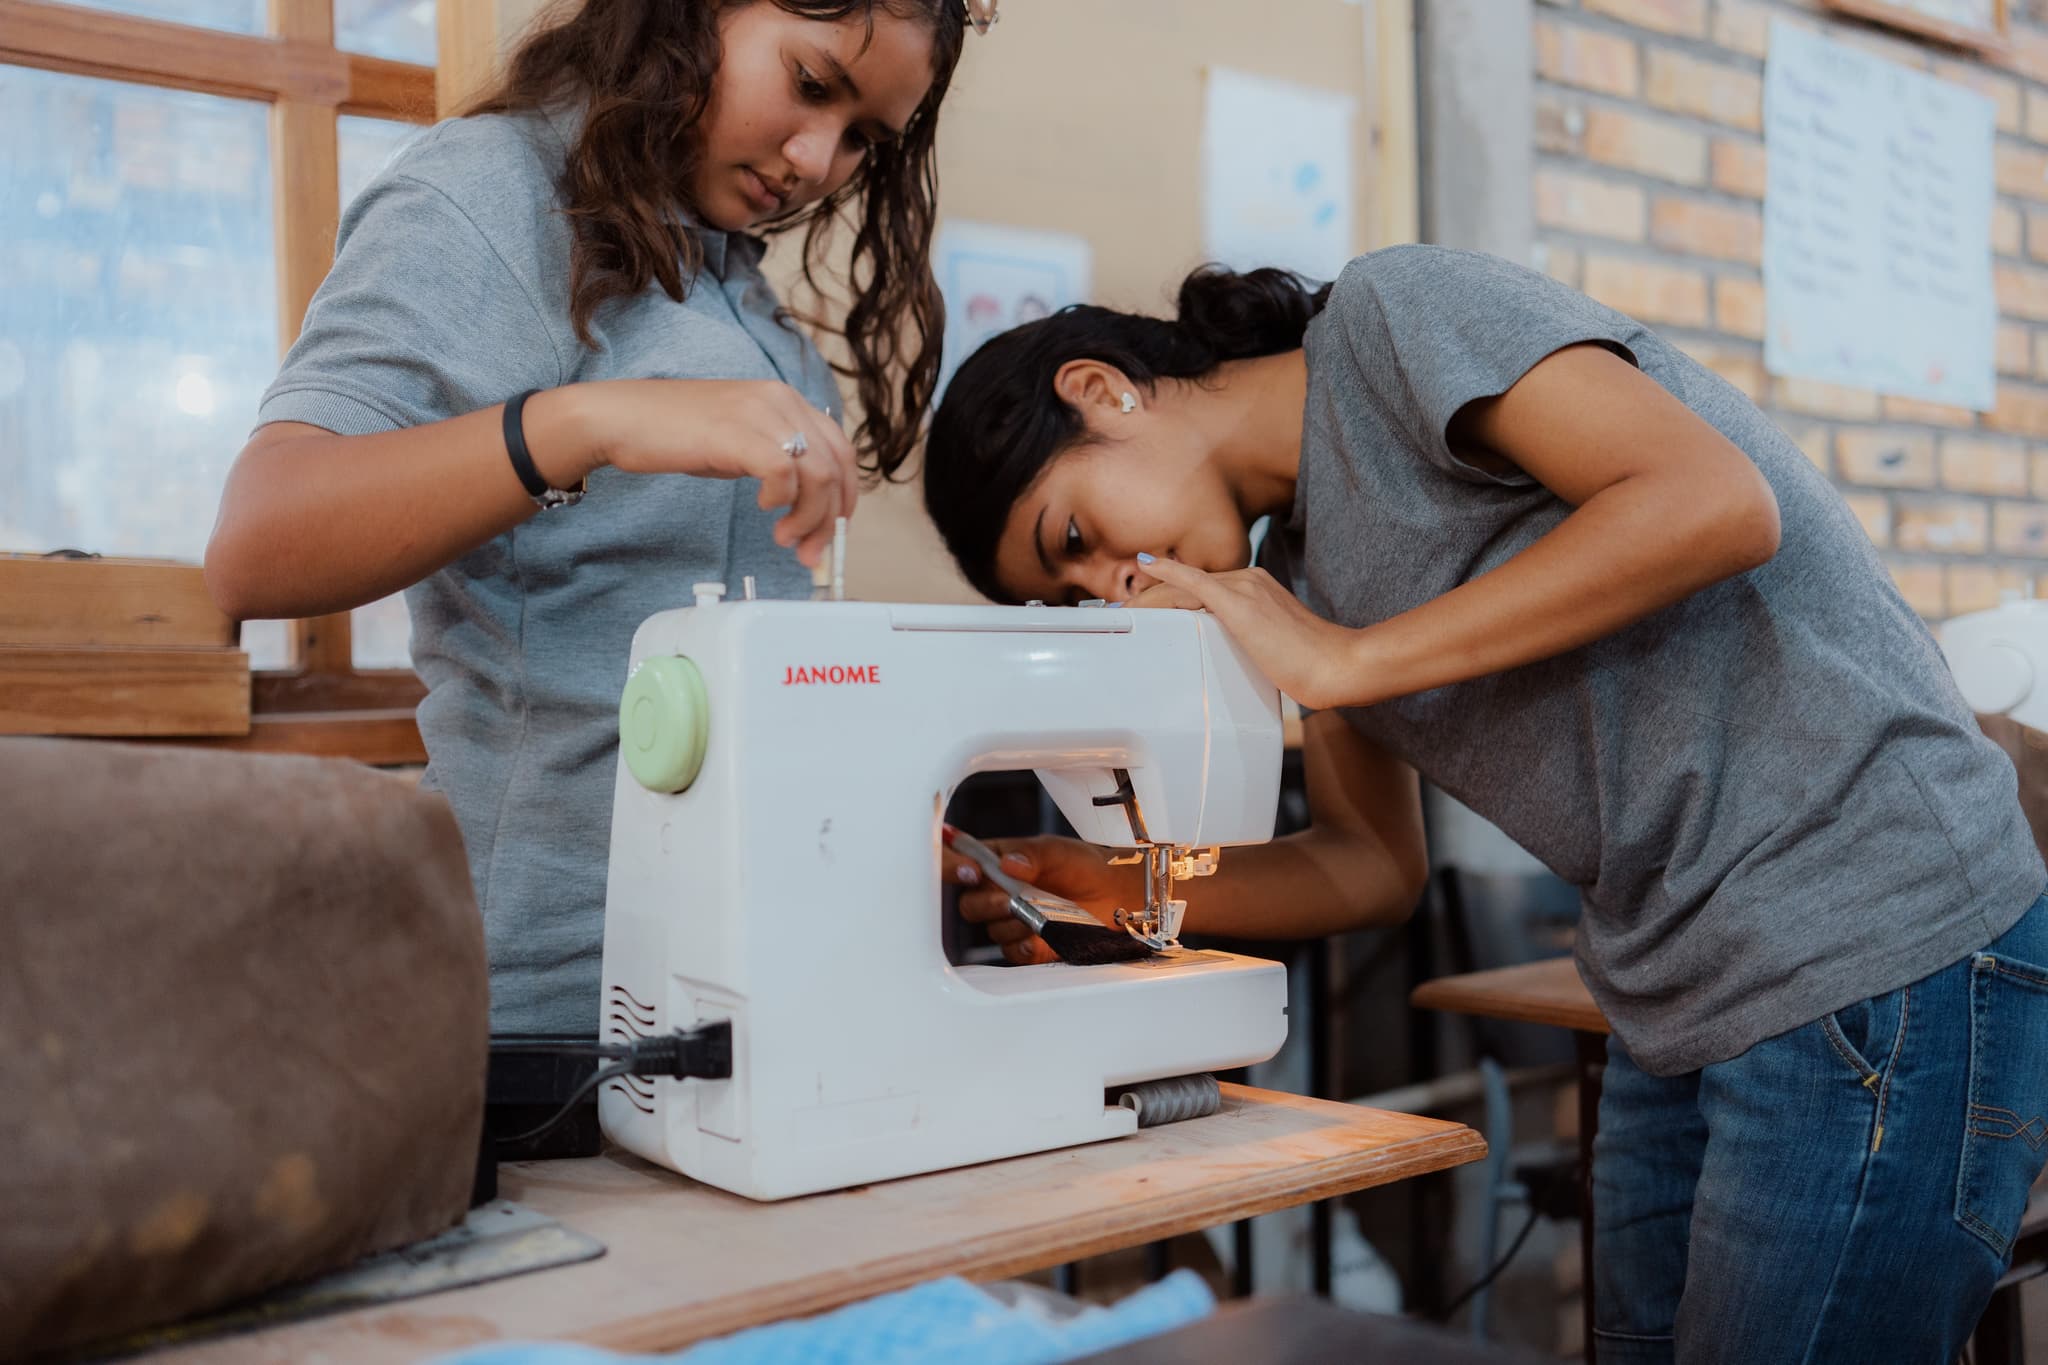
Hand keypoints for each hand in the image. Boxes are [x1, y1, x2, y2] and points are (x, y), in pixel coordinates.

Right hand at [537, 379, 858, 566]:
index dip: (846, 494)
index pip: (841, 448)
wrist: (622, 418)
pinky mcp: (737, 432)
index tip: (834, 528)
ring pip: (818, 473)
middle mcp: (780, 400)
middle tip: (810, 551)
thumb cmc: (675, 432)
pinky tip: (762, 509)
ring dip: (808, 518)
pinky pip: (784, 471)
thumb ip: (775, 459)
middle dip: (830, 518)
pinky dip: (781, 499)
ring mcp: (761, 413)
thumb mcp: (740, 440)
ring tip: (784, 539)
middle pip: (835, 465)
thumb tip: (805, 500)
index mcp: (785, 400)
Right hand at [941, 829, 1143, 964]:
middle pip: (970, 904)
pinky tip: (1039, 938)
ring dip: (1012, 924)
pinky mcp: (1028, 946)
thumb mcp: (1059, 850)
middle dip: (986, 904)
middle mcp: (1001, 892)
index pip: (965, 864)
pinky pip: (1012, 953)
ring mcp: (1013, 921)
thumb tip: (1007, 862)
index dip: (958, 868)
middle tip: (1008, 900)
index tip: (972, 871)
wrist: (1119, 896)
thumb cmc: (1087, 866)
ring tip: (1039, 915)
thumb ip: (1032, 855)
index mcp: (1001, 861)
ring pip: (992, 930)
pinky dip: (1024, 947)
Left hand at [1128, 559, 1368, 709]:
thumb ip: (1249, 646)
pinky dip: (1168, 573)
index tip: (1145, 610)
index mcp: (1255, 589)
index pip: (1200, 589)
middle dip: (1149, 598)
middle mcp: (1248, 580)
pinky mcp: (1240, 602)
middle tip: (1121, 611)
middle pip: (1185, 586)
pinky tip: (1146, 568)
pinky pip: (1194, 582)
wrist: (1337, 664)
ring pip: (1182, 587)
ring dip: (1148, 598)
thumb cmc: (1313, 665)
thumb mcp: (1272, 651)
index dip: (1168, 599)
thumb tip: (1236, 659)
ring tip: (1122, 610)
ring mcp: (1244, 588)